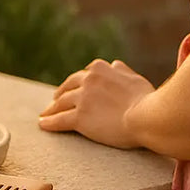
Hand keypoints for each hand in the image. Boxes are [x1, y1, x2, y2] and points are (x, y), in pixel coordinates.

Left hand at [38, 58, 155, 148]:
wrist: (146, 116)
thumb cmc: (146, 99)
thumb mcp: (134, 78)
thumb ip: (122, 71)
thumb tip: (114, 64)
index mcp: (102, 68)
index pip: (85, 74)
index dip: (77, 83)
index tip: (73, 88)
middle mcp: (89, 79)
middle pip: (68, 86)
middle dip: (60, 93)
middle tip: (54, 100)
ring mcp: (83, 98)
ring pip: (61, 103)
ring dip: (51, 109)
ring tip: (45, 115)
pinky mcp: (80, 118)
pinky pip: (60, 120)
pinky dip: (49, 122)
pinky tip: (43, 124)